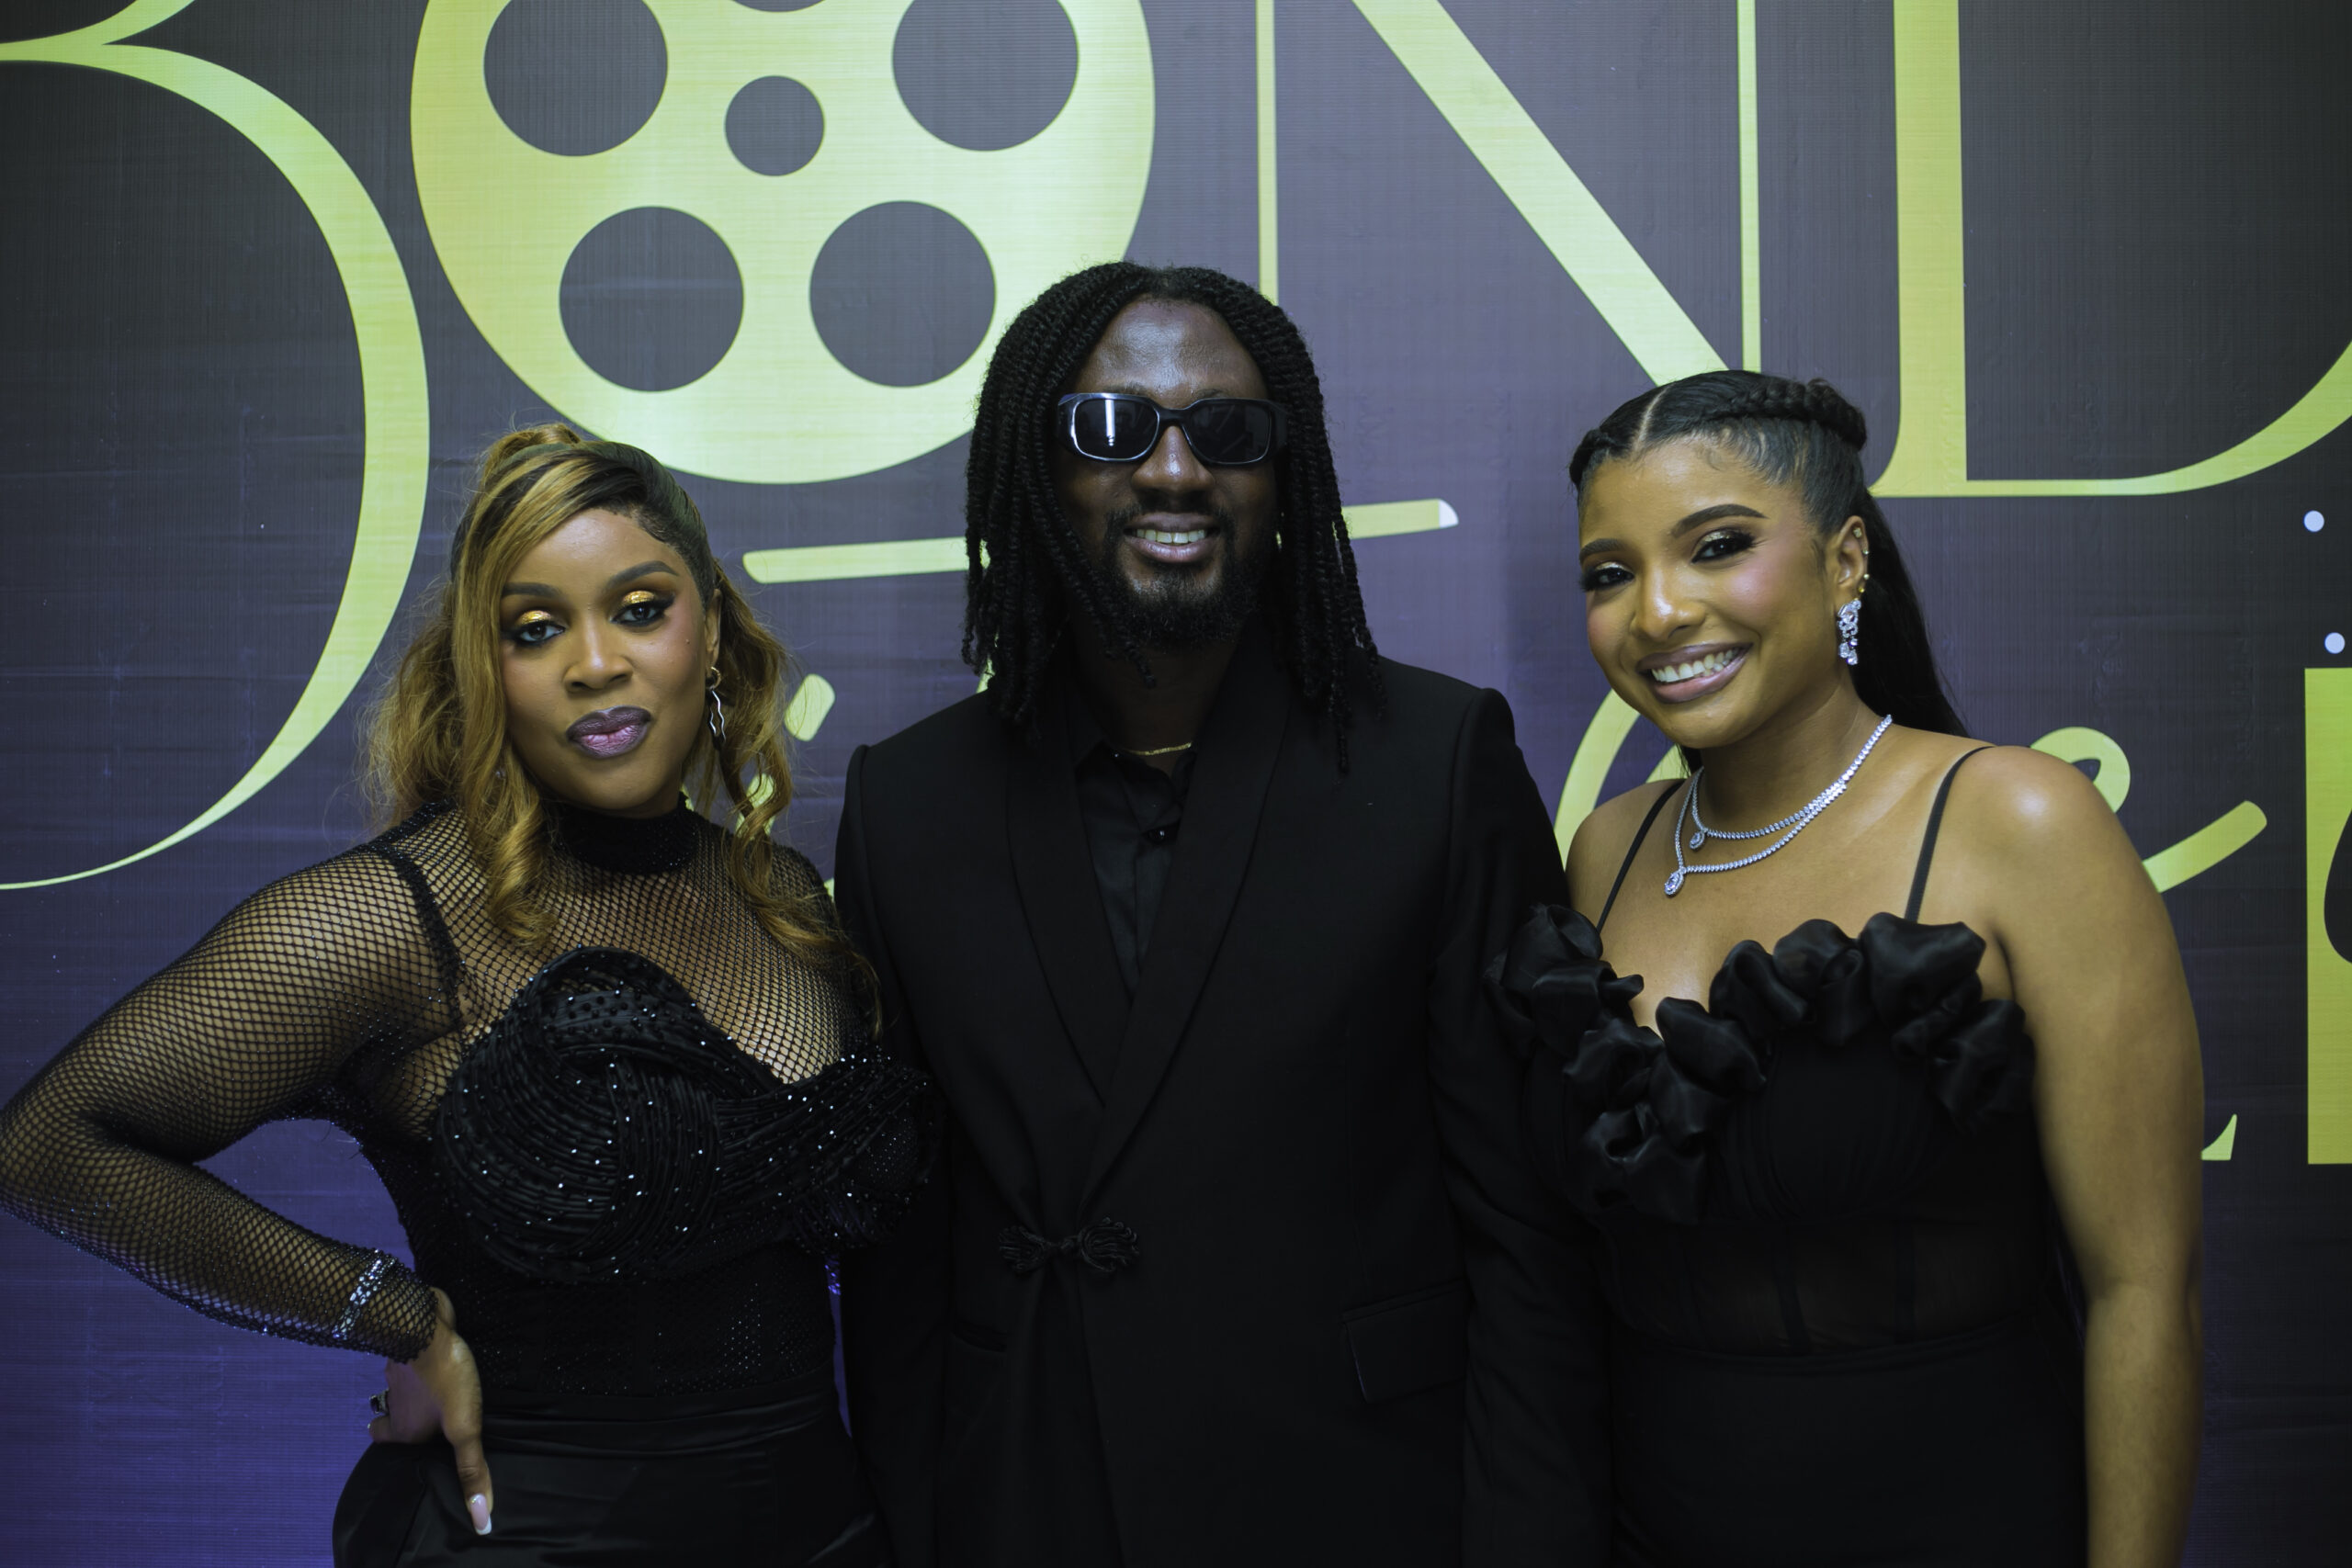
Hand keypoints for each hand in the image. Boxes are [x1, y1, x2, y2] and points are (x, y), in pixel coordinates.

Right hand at [366, 1287, 492, 1534]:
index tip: (402, 1448)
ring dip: (411, 1390)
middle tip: (415, 1422)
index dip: (390, 1444)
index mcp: (403, 1428)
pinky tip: (438, 1358)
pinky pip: (414, 1358)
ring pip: (400, 1386)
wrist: (424, 1322)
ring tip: (432, 1393)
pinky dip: (421, 1361)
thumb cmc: (444, 1378)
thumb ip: (471, 1469)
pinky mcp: (413, 1344)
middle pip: (390, 1416)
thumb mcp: (464, 1428)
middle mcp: (395, 1402)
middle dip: (398, 1420)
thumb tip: (481, 1520)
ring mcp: (400, 1371)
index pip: (386, 1442)